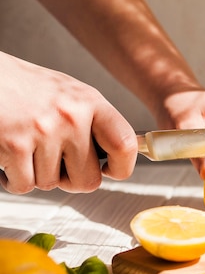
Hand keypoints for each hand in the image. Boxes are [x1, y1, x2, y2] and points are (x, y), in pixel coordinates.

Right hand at [0, 52, 137, 193]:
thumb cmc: (25, 87)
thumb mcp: (69, 95)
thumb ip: (93, 123)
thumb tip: (115, 158)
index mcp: (90, 102)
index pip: (125, 145)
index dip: (121, 167)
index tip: (110, 171)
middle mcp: (70, 117)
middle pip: (89, 180)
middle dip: (71, 180)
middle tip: (57, 164)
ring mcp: (42, 131)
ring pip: (52, 184)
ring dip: (38, 174)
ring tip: (27, 148)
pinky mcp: (13, 145)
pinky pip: (24, 185)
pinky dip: (14, 179)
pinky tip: (10, 158)